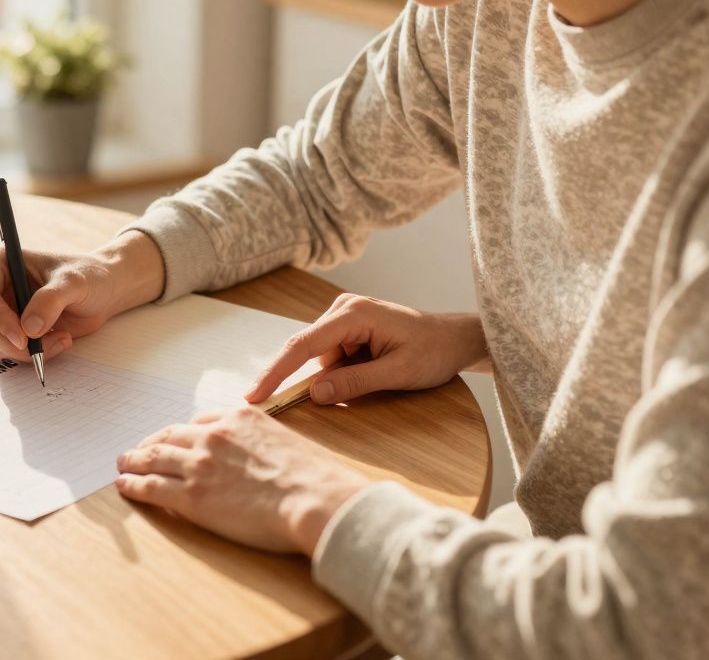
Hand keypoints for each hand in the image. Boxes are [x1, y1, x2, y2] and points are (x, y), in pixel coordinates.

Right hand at [0, 231, 164, 361]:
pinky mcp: (9, 330)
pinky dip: (32, 355)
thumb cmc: (87, 276)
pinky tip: (57, 340)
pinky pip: (7, 352)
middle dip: (9, 342)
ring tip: (61, 337)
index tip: (22, 337)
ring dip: (25, 351)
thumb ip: (51, 301)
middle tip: (41, 348)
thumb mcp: (73, 282)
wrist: (102, 292)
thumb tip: (29, 328)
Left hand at [116, 407, 369, 554]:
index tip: (174, 439)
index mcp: (239, 418)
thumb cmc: (313, 477)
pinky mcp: (191, 495)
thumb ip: (263, 441)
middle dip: (150, 442)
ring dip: (134, 460)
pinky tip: (124, 486)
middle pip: (170, 435)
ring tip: (123, 465)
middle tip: (137, 450)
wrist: (314, 498)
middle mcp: (213, 435)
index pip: (200, 421)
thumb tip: (260, 455)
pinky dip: (133, 484)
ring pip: (153, 457)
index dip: (182, 433)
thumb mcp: (286, 442)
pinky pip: (151, 486)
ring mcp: (199, 464)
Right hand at [245, 294, 488, 405]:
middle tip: (316, 398)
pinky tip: (370, 371)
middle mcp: (343, 309)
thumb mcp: (398, 373)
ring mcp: (344, 317)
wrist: (455, 339)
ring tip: (378, 375)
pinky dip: (340, 373)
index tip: (254, 396)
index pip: (303, 346)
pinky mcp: (348, 329)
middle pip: (306, 350)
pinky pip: (331, 357)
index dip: (276, 372)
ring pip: (320, 358)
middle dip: (307, 379)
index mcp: (354, 314)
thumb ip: (354, 383)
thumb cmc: (433, 352)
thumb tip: (314, 394)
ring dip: (334, 377)